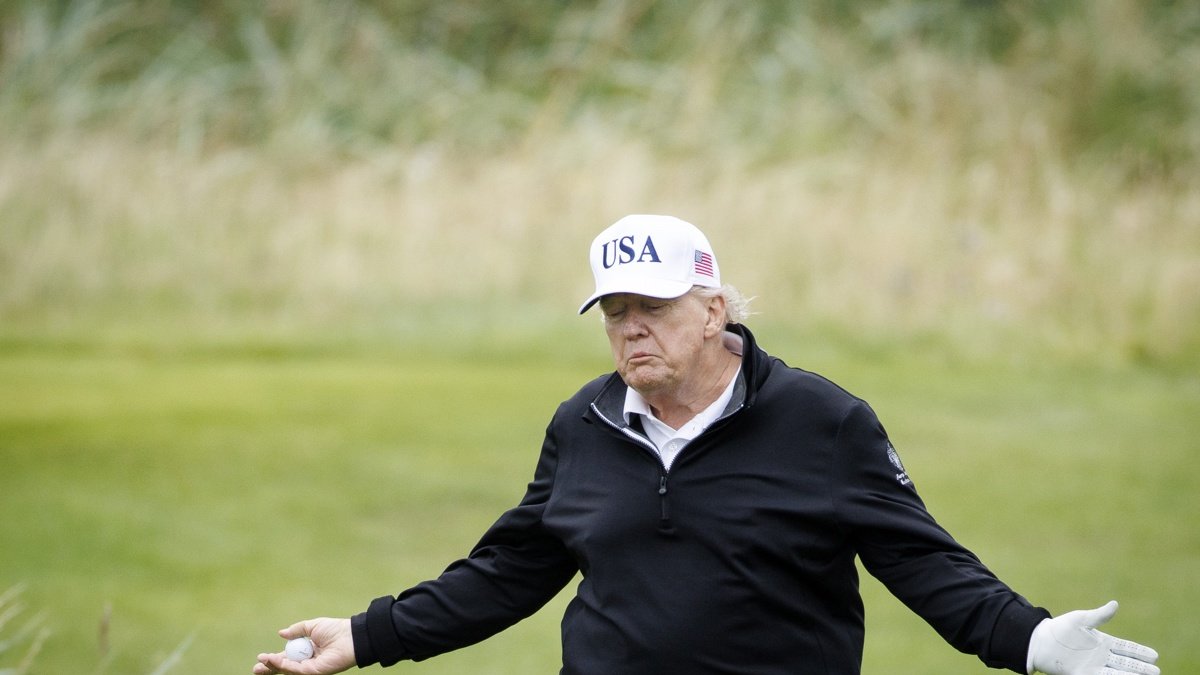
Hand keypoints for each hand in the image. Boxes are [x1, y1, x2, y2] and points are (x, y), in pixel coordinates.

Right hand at [253, 617, 354, 674]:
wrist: (349, 636)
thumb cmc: (335, 629)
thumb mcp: (312, 626)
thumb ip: (296, 630)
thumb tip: (281, 633)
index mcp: (306, 650)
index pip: (286, 658)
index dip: (273, 659)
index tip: (260, 657)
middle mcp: (306, 661)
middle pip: (284, 668)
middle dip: (269, 669)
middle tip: (256, 669)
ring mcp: (310, 668)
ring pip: (287, 670)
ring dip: (273, 666)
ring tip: (261, 662)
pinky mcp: (314, 672)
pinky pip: (296, 670)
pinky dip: (283, 665)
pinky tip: (273, 660)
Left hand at [1027, 601, 1158, 674]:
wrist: (1040, 641)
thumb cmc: (1060, 628)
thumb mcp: (1081, 619)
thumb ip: (1099, 615)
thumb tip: (1115, 604)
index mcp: (1102, 642)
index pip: (1126, 648)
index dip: (1140, 652)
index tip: (1154, 656)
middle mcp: (1101, 656)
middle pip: (1126, 662)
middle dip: (1140, 667)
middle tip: (1156, 671)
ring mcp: (1093, 666)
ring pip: (1118, 672)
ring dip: (1131, 674)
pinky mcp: (1083, 674)